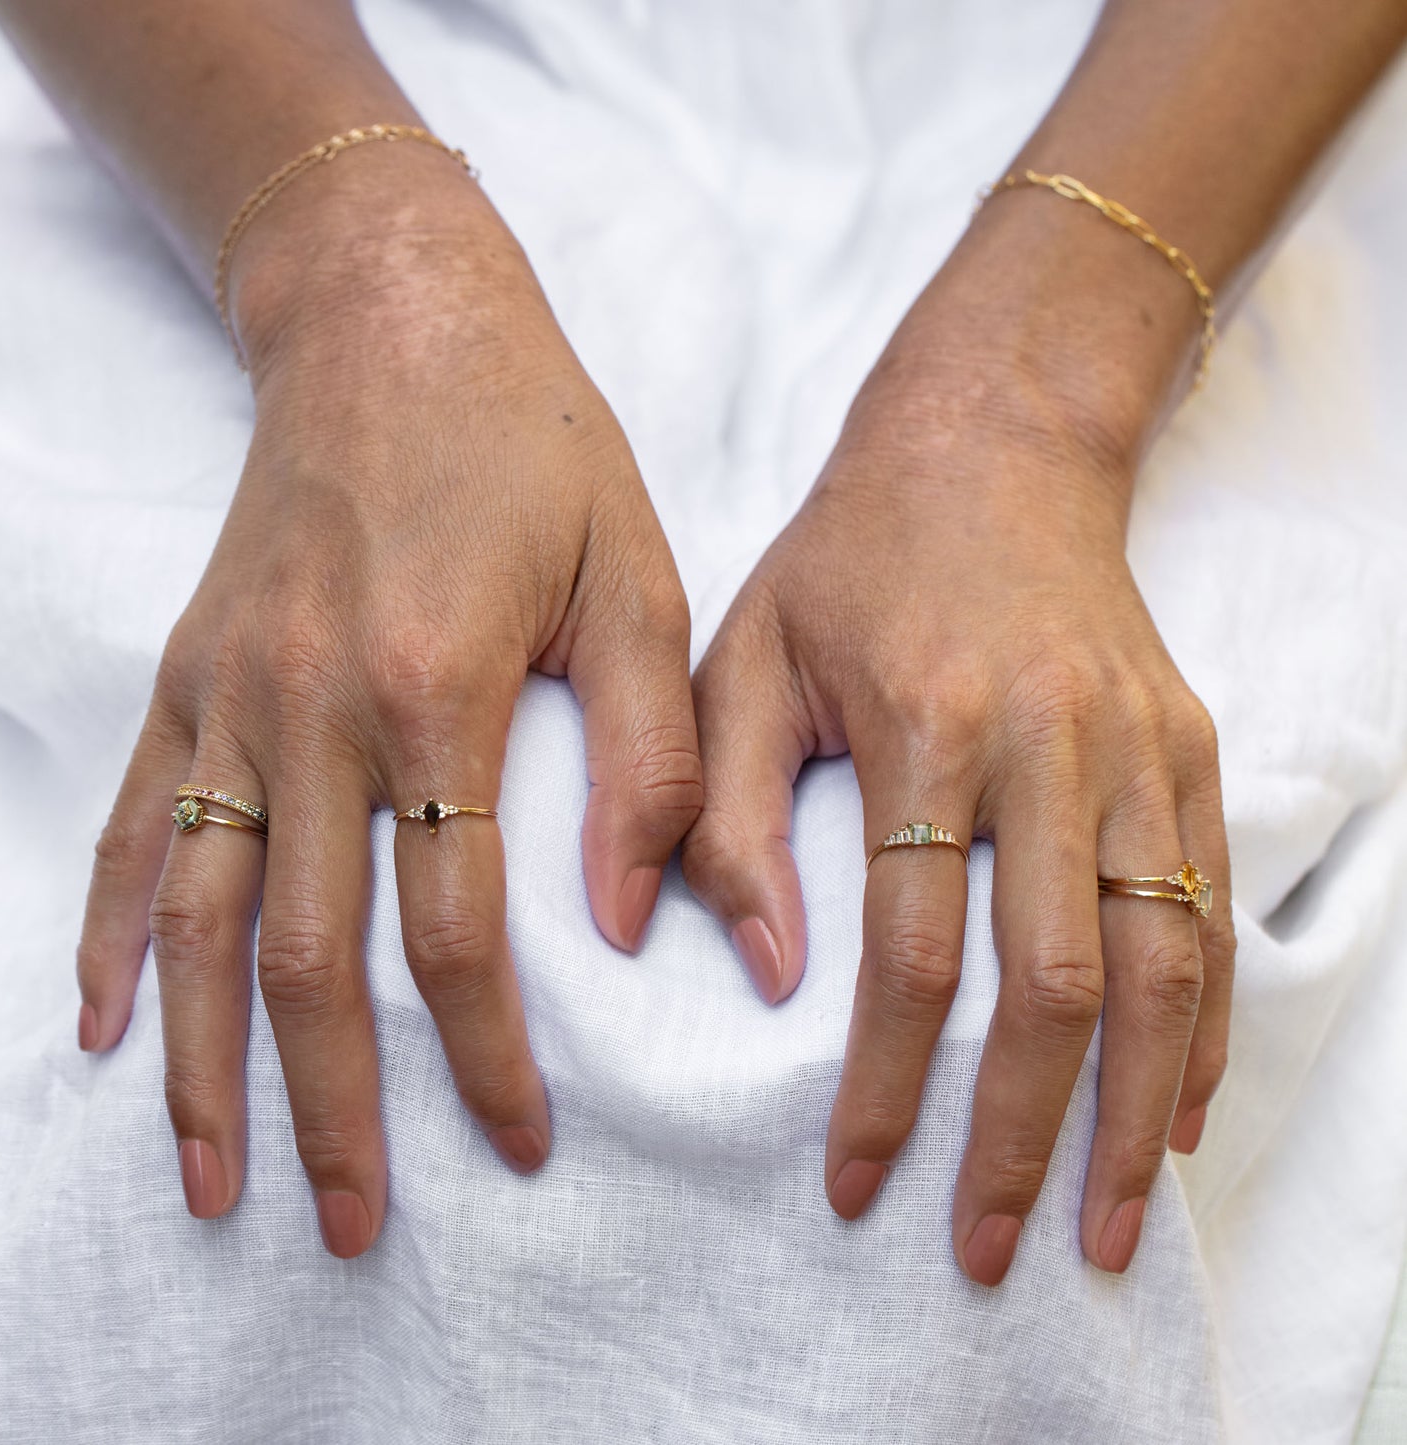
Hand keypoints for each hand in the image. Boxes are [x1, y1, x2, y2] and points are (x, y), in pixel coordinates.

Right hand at [73, 149, 701, 1254]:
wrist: (395, 319)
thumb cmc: (534, 446)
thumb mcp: (636, 576)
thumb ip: (646, 754)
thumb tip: (631, 925)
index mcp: (434, 684)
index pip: (454, 931)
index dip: (485, 1058)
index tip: (517, 1146)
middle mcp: (308, 705)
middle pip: (304, 957)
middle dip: (332, 1107)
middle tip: (353, 1229)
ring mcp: (229, 695)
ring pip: (193, 918)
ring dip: (201, 1064)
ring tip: (214, 1182)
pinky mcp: (188, 676)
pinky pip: (132, 827)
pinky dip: (110, 936)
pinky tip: (99, 1028)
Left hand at [682, 258, 1234, 1282]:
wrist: (991, 447)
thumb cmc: (847, 562)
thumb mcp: (742, 654)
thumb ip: (720, 808)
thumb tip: (758, 973)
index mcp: (927, 718)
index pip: (911, 949)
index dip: (889, 1085)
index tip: (857, 1184)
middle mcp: (1052, 742)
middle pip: (1049, 982)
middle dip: (1015, 1137)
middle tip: (979, 1252)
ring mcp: (1140, 747)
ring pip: (1158, 964)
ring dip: (1130, 1113)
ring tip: (1102, 1231)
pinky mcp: (1190, 747)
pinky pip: (1212, 909)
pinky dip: (1202, 1027)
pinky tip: (1174, 1113)